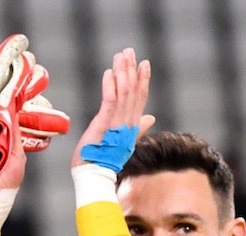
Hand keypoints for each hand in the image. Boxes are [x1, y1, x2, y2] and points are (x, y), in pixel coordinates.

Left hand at [71, 48, 154, 168]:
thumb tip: (151, 118)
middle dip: (131, 69)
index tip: (144, 63)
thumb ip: (137, 127)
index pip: (140, 98)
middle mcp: (127, 122)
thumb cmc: (105, 160)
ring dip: (122, 72)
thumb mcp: (123, 141)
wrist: (94, 175)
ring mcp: (117, 123)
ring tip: (120, 56)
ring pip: (124, 92)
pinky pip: (110, 101)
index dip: (143, 80)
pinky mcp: (105, 124)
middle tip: (129, 51)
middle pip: (133, 91)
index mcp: (131, 125)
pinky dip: (111, 85)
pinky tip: (109, 72)